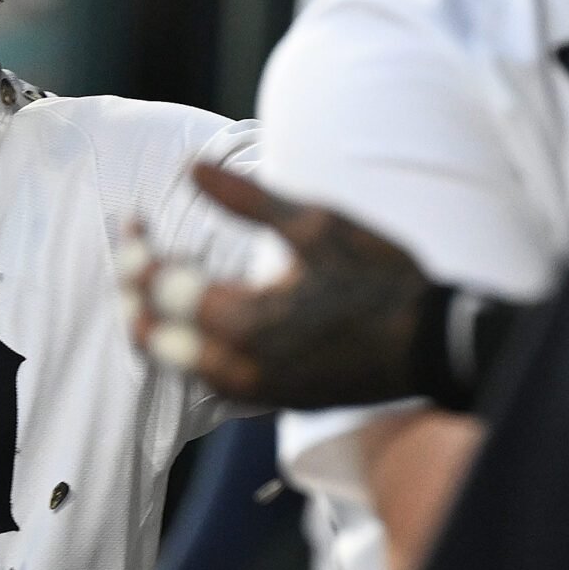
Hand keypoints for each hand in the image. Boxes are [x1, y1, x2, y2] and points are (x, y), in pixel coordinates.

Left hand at [124, 162, 432, 409]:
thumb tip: (191, 168)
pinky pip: (208, 382)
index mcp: (247, 321)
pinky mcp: (274, 402)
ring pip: (175, 367)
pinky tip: (195, 323)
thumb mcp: (318, 226)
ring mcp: (257, 392)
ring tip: (149, 287)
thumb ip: (247, 200)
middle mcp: (242, 367)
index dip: (136, 251)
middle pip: (152, 339)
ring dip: (154, 327)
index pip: (162, 288)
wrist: (437, 343)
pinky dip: (187, 352)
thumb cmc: (382, 278)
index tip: (133, 221)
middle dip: (131, 294)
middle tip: (131, 255)